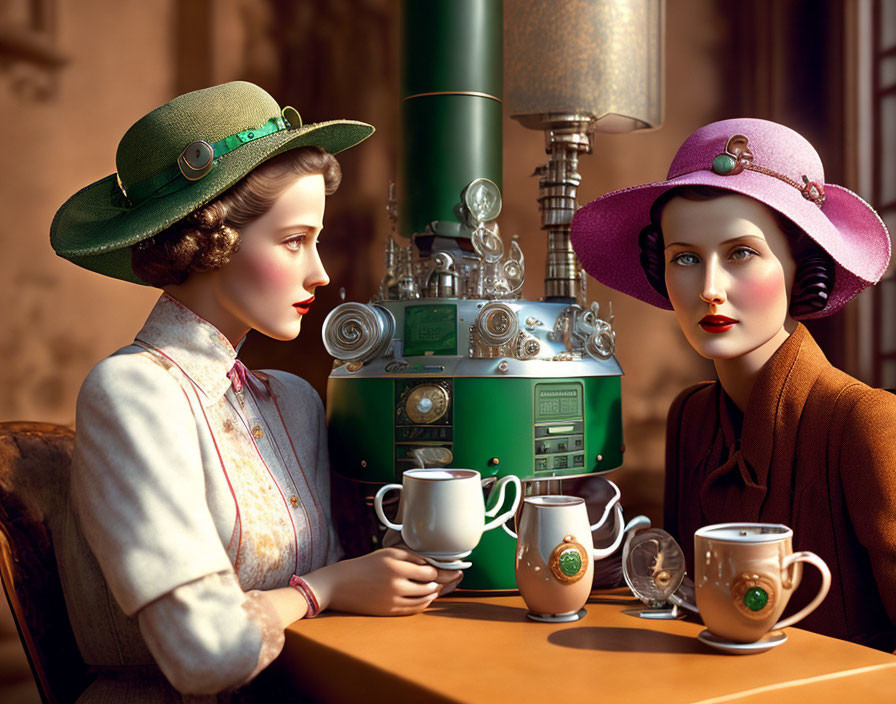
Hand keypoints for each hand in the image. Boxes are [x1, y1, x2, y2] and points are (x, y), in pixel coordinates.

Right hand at [303, 548, 461, 615]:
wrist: (340, 585)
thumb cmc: (365, 566)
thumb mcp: (387, 554)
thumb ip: (411, 556)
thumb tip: (432, 563)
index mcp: (396, 565)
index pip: (430, 570)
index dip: (444, 570)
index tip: (455, 568)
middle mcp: (396, 583)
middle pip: (430, 586)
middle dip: (445, 582)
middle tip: (457, 577)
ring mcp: (393, 599)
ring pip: (425, 599)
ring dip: (435, 593)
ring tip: (441, 587)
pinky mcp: (389, 611)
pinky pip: (415, 609)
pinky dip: (425, 603)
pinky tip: (429, 597)